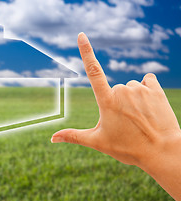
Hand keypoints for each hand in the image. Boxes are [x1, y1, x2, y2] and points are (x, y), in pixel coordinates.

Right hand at [52, 33, 180, 200]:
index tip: (81, 35)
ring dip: (132, 97)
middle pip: (115, 89)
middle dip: (116, 102)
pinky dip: (146, 90)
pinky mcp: (156, 89)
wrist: (162, 151)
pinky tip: (149, 105)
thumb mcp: (98, 142)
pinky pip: (147, 80)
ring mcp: (140, 89)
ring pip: (131, 87)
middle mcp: (123, 91)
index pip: (93, 71)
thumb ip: (73, 136)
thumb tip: (52, 138)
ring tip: (139, 117)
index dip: (86, 51)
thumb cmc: (128, 148)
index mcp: (107, 101)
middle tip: (125, 122)